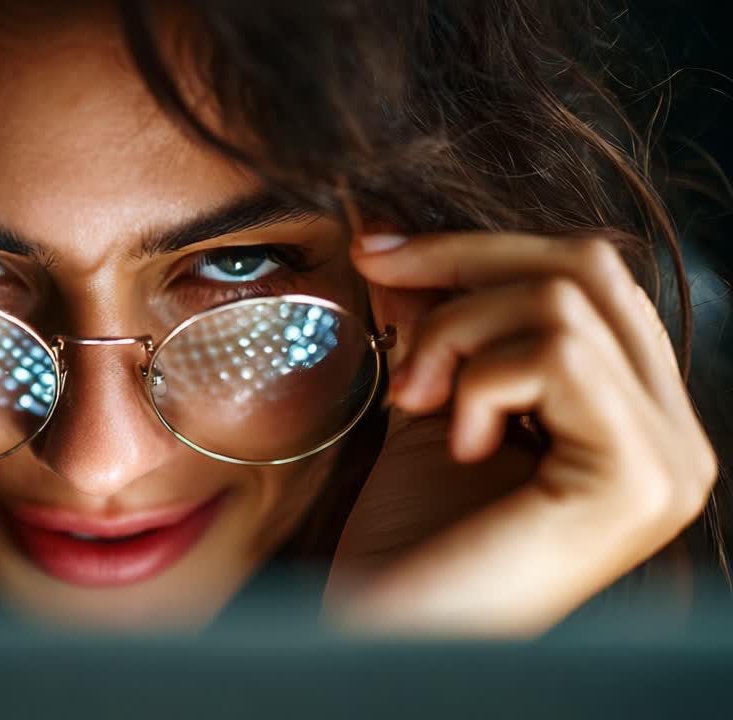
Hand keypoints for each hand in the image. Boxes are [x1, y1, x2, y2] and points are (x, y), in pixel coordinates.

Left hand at [322, 230, 717, 635]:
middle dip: (464, 263)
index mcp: (634, 417)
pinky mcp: (641, 480)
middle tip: (379, 283)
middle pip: (589, 268)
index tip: (381, 248)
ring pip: (567, 303)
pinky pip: (562, 357)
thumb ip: (439, 322)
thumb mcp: (429, 403)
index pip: (586, 279)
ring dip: (458, 333)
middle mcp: (675, 438)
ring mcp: (669, 462)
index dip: (478, 248)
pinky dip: (482, 380)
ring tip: (415, 399)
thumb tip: (401, 232)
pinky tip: (459, 442)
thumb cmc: (408, 542)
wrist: (388, 634)